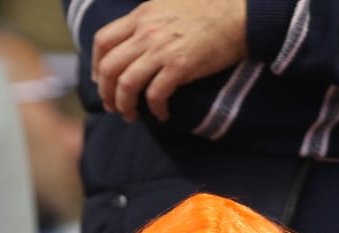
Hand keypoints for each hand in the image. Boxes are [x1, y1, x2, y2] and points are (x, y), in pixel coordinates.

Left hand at [92, 0, 247, 121]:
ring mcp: (162, 49)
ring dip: (124, 106)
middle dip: (105, 93)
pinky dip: (155, 110)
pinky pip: (155, 95)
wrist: (242, 14)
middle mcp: (146, 31)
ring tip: (131, 115)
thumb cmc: (210, 10)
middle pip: (109, 68)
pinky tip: (162, 114)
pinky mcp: (180, 65)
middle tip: (112, 106)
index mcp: (142, 16)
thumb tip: (134, 42)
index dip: (96, 65)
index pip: (102, 41)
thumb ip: (149, 21)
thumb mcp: (169, 5)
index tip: (100, 80)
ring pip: (126, 85)